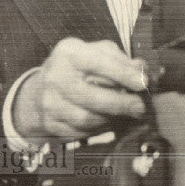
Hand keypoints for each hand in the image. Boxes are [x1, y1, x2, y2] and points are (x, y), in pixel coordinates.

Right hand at [13, 38, 147, 143]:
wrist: (41, 88)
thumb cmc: (78, 67)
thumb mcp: (96, 52)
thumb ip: (121, 60)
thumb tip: (142, 70)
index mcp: (68, 53)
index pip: (98, 63)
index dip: (123, 74)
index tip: (143, 83)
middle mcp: (55, 77)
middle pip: (92, 97)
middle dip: (121, 104)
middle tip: (140, 107)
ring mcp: (50, 102)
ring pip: (87, 119)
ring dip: (112, 119)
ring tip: (126, 114)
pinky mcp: (50, 124)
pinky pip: (81, 132)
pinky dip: (100, 129)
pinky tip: (109, 121)